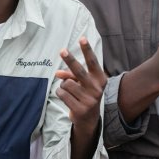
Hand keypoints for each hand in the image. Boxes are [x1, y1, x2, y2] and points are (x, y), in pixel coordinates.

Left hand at [56, 37, 106, 158]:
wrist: (89, 119)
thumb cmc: (84, 94)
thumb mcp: (81, 83)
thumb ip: (71, 75)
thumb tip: (58, 73)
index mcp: (100, 79)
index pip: (92, 62)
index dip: (87, 50)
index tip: (82, 39)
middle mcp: (97, 89)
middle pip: (79, 71)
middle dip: (70, 60)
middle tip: (62, 51)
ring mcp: (89, 100)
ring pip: (66, 83)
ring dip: (63, 85)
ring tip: (69, 91)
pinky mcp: (80, 109)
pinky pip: (62, 93)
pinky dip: (60, 93)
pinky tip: (66, 98)